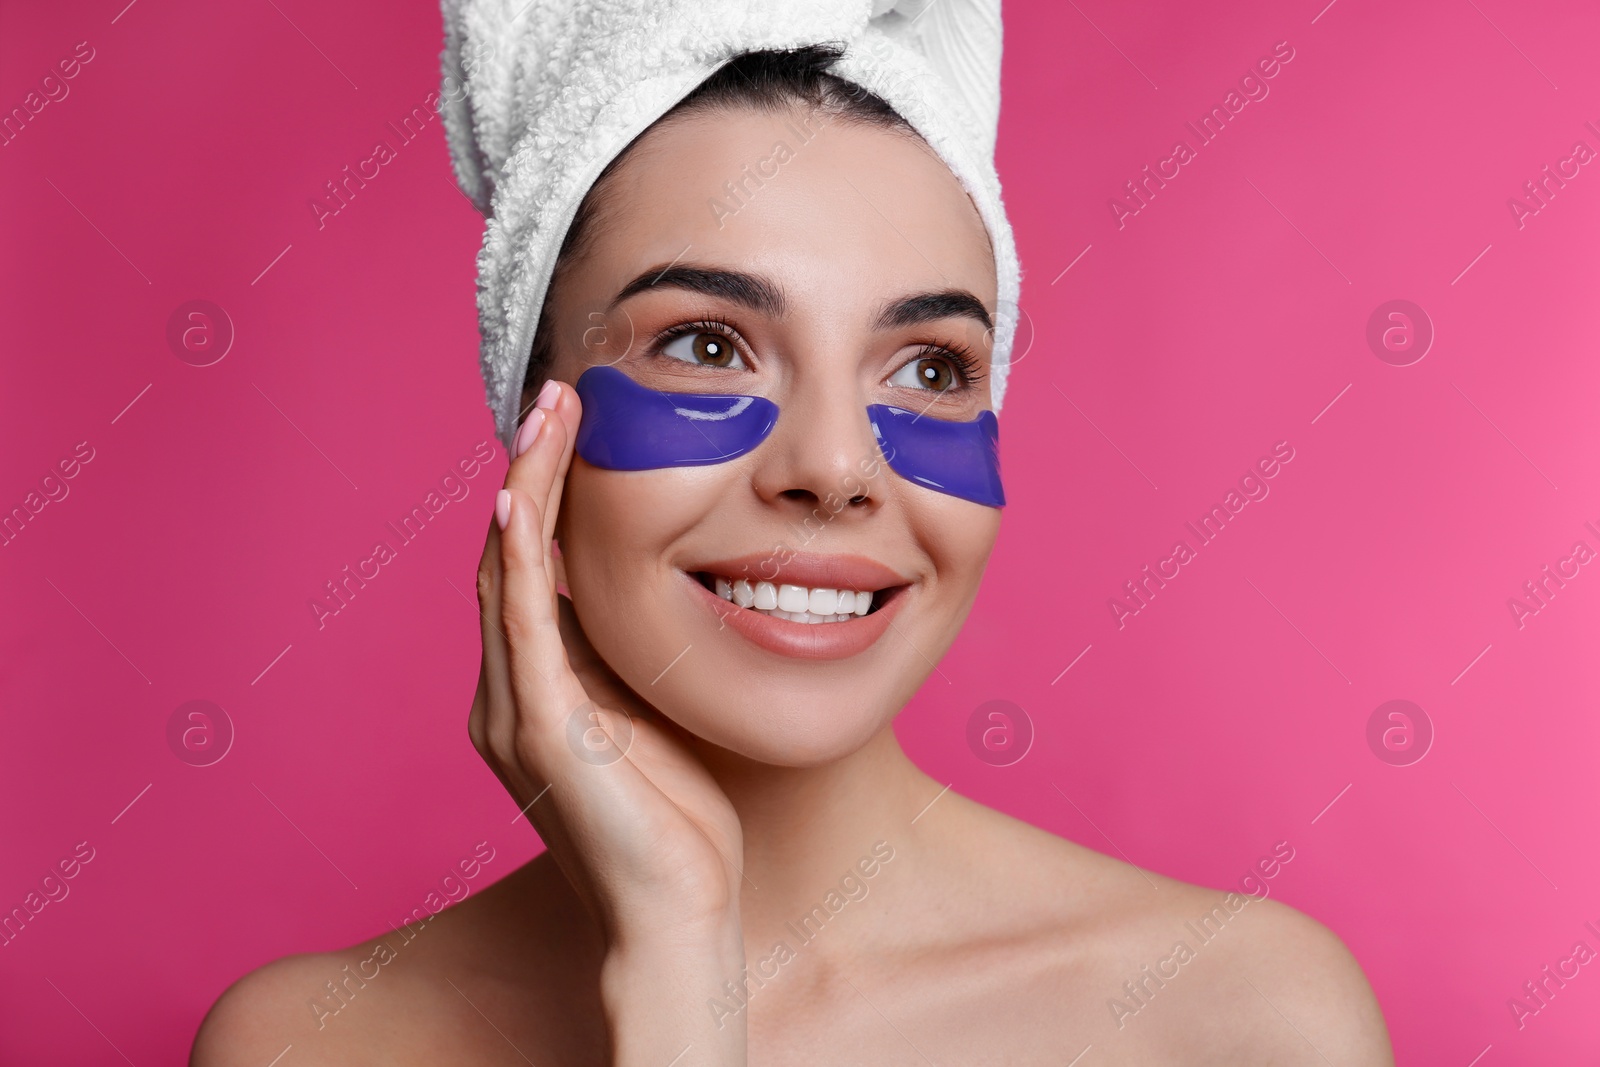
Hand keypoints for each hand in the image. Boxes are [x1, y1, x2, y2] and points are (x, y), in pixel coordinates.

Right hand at [469, 381, 747, 1063]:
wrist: (676, 913)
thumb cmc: (679, 822)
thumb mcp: (653, 713)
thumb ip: (631, 657)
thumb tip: (657, 587)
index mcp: (536, 687)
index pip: (532, 567)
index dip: (546, 492)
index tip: (575, 423)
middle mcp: (508, 691)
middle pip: (509, 555)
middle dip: (531, 471)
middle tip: (556, 394)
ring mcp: (516, 708)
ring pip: (507, 572)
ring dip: (524, 489)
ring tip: (547, 416)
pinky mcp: (538, 727)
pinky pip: (521, 622)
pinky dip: (519, 557)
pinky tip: (521, 500)